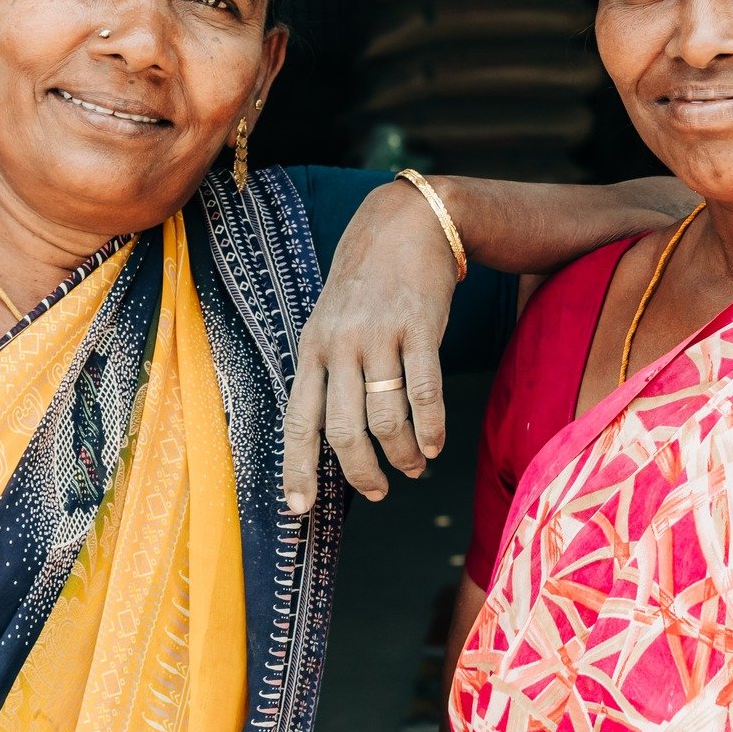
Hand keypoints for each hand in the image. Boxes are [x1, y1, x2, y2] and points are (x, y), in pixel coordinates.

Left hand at [282, 181, 458, 513]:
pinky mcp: (419, 327)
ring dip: (402, 454)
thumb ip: (328, 371)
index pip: (299, 420)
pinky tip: (435, 444)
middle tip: (377, 491)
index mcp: (312, 348)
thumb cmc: (366, 282)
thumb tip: (333, 437)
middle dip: (360, 472)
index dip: (297, 468)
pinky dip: (430, 427)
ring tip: (413, 466)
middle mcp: (340, 345)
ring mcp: (380, 336)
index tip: (298, 508)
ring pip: (387, 417)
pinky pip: (425, 390)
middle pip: (344, 430)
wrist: (406, 223)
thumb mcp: (331, 321)